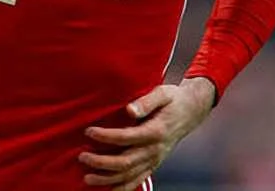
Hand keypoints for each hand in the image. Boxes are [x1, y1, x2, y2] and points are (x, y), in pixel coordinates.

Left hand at [79, 78, 215, 188]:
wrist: (192, 110)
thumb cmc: (174, 99)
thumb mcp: (163, 93)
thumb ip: (146, 101)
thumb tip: (130, 110)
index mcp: (156, 131)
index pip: (126, 137)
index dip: (106, 137)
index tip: (89, 131)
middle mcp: (155, 149)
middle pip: (125, 162)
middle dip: (101, 162)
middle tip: (83, 156)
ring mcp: (155, 159)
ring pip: (129, 175)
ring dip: (107, 179)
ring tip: (88, 178)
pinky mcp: (154, 164)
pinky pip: (138, 180)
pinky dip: (123, 188)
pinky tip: (109, 190)